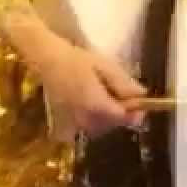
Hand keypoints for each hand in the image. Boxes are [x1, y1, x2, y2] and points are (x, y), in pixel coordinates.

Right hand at [30, 35, 146, 141]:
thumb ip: (123, 83)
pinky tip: (90, 103)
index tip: (139, 103)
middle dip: (120, 112)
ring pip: (101, 127)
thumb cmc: (75, 59)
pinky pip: (87, 126)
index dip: (134, 111)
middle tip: (119, 95)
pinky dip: (93, 119)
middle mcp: (85, 118)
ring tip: (102, 95)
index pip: (123, 117)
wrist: (44, 59)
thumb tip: (142, 95)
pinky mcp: (64, 123)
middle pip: (113, 123)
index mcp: (97, 105)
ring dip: (107, 116)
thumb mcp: (104, 66)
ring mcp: (73, 123)